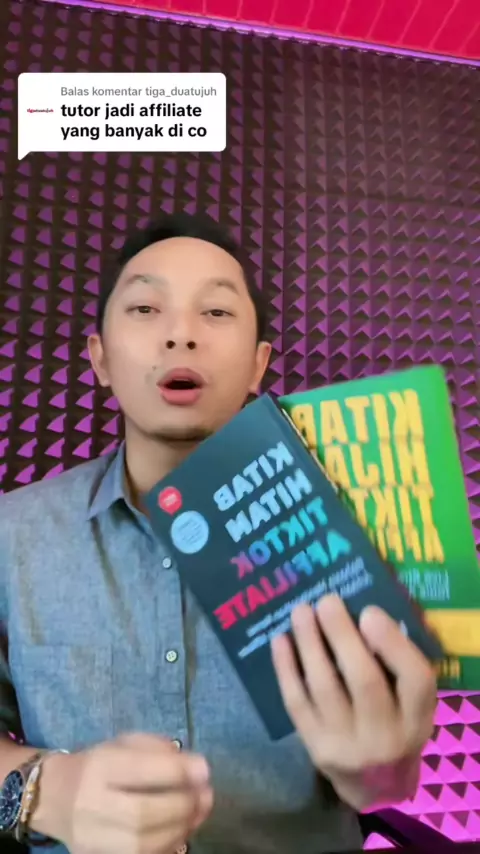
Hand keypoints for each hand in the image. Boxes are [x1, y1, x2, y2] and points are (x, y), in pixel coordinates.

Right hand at [34, 733, 212, 853]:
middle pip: (141, 813)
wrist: (54, 797)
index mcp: (98, 766)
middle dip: (183, 806)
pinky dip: (166, 847)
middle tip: (207, 796)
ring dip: (180, 829)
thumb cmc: (99, 765)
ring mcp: (91, 837)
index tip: (204, 769)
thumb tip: (197, 767)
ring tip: (199, 814)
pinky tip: (181, 833)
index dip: (177, 772)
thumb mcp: (124, 743)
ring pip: (141, 843)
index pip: (140, 770)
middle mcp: (90, 803)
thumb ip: (158, 750)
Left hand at [271, 594, 437, 809]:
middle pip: (365, 682)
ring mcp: (347, 745)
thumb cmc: (394, 724)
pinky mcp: (316, 747)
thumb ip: (397, 664)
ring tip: (301, 611)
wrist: (374, 785)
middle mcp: (386, 736)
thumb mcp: (410, 703)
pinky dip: (286, 669)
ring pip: (325, 688)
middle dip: (342, 637)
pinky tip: (280, 640)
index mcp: (418, 718)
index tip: (369, 612)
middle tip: (327, 600)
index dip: (392, 644)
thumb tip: (362, 614)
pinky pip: (297, 703)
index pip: (416, 681)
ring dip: (310, 645)